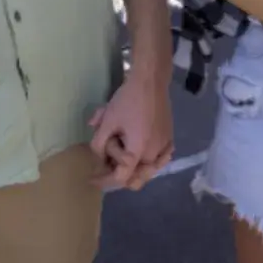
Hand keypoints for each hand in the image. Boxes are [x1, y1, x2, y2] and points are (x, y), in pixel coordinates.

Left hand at [88, 77, 172, 191]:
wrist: (150, 81)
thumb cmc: (127, 100)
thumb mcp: (107, 122)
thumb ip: (99, 145)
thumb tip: (99, 158)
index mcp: (138, 152)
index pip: (120, 178)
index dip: (104, 181)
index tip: (93, 179)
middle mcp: (154, 155)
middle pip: (135, 179)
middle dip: (119, 174)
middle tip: (106, 163)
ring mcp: (165, 148)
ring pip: (148, 172)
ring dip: (133, 169)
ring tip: (120, 154)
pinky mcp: (169, 140)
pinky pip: (159, 160)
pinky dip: (149, 162)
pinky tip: (141, 154)